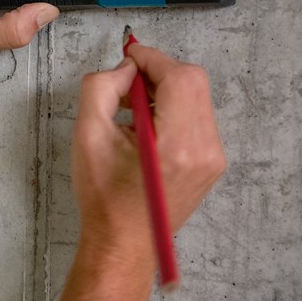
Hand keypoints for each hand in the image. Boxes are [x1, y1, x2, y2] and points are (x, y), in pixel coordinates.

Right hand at [53, 44, 225, 300]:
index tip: (127, 56)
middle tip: (125, 84)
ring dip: (165, 90)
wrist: (123, 244)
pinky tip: (145, 126)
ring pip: (196, 97)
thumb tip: (124, 70)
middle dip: (158, 72)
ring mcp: (213, 158)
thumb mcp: (88, 136)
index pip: (178, 77)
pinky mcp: (212, 163)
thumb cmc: (103, 197)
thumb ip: (101, 88)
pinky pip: (197, 116)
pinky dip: (172, 108)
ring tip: (131, 109)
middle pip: (193, 81)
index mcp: (176, 144)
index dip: (151, 58)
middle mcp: (205, 149)